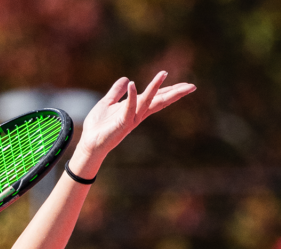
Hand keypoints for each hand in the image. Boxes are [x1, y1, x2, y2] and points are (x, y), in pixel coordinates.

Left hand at [77, 72, 195, 158]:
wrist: (89, 142)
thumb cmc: (98, 126)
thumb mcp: (107, 103)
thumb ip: (116, 92)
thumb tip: (126, 79)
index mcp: (135, 109)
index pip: (156, 98)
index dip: (169, 90)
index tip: (185, 84)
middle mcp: (137, 114)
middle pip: (159, 101)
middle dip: (175, 93)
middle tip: (191, 86)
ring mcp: (131, 119)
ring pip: (148, 101)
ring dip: (155, 87)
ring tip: (163, 74)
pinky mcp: (122, 122)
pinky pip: (129, 107)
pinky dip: (132, 96)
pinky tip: (133, 84)